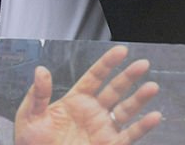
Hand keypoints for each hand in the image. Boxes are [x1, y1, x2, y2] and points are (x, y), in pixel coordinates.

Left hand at [14, 44, 160, 144]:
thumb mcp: (30, 115)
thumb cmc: (31, 143)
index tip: (121, 50)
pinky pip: (129, 136)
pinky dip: (142, 127)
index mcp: (75, 100)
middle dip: (129, 76)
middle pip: (114, 89)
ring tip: (152, 87)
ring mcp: (102, 129)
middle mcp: (92, 112)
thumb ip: (38, 94)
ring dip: (139, 99)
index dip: (108, 63)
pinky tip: (154, 117)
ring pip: (125, 110)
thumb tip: (41, 70)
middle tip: (143, 64)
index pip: (95, 76)